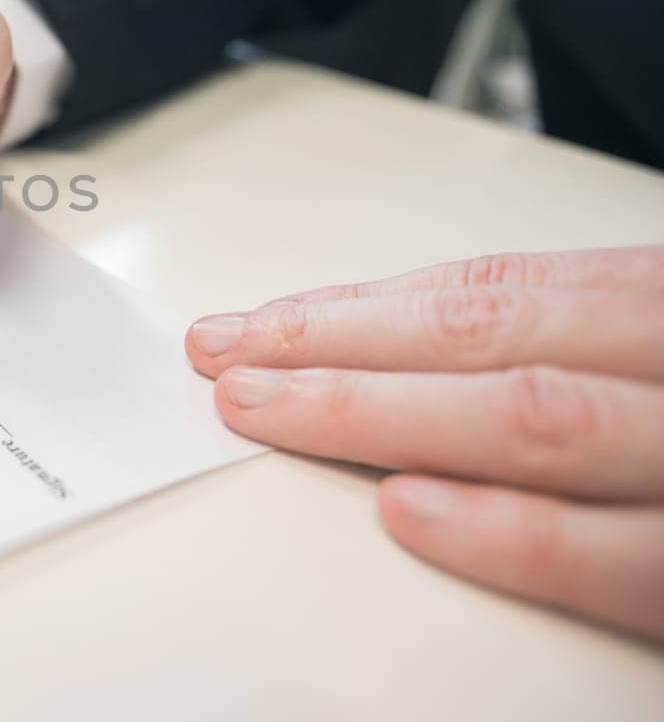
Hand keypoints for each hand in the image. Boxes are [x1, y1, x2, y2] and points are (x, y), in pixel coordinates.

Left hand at [185, 246, 663, 640]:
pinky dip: (509, 531)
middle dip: (336, 345)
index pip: (490, 293)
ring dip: (377, 411)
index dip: (359, 309)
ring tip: (263, 411)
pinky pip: (619, 551)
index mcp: (660, 309)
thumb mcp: (662, 356)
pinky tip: (403, 512)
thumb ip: (576, 352)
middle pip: (483, 336)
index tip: (258, 323)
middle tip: (224, 360)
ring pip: (528, 417)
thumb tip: (416, 365)